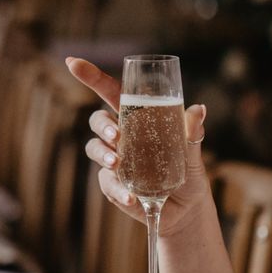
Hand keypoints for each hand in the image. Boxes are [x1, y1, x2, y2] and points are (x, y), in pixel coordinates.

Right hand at [65, 56, 212, 237]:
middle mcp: (122, 136)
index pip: (110, 92)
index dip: (91, 76)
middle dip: (102, 124)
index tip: (72, 61)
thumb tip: (198, 109)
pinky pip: (106, 182)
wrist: (187, 211)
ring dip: (102, 154)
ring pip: (94, 148)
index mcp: (138, 118)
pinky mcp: (113, 184)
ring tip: (117, 164)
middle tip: (116, 135)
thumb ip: (192, 133)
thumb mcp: (193, 152)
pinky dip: (117, 189)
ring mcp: (114, 160)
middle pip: (97, 120)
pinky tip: (132, 197)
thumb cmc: (189, 173)